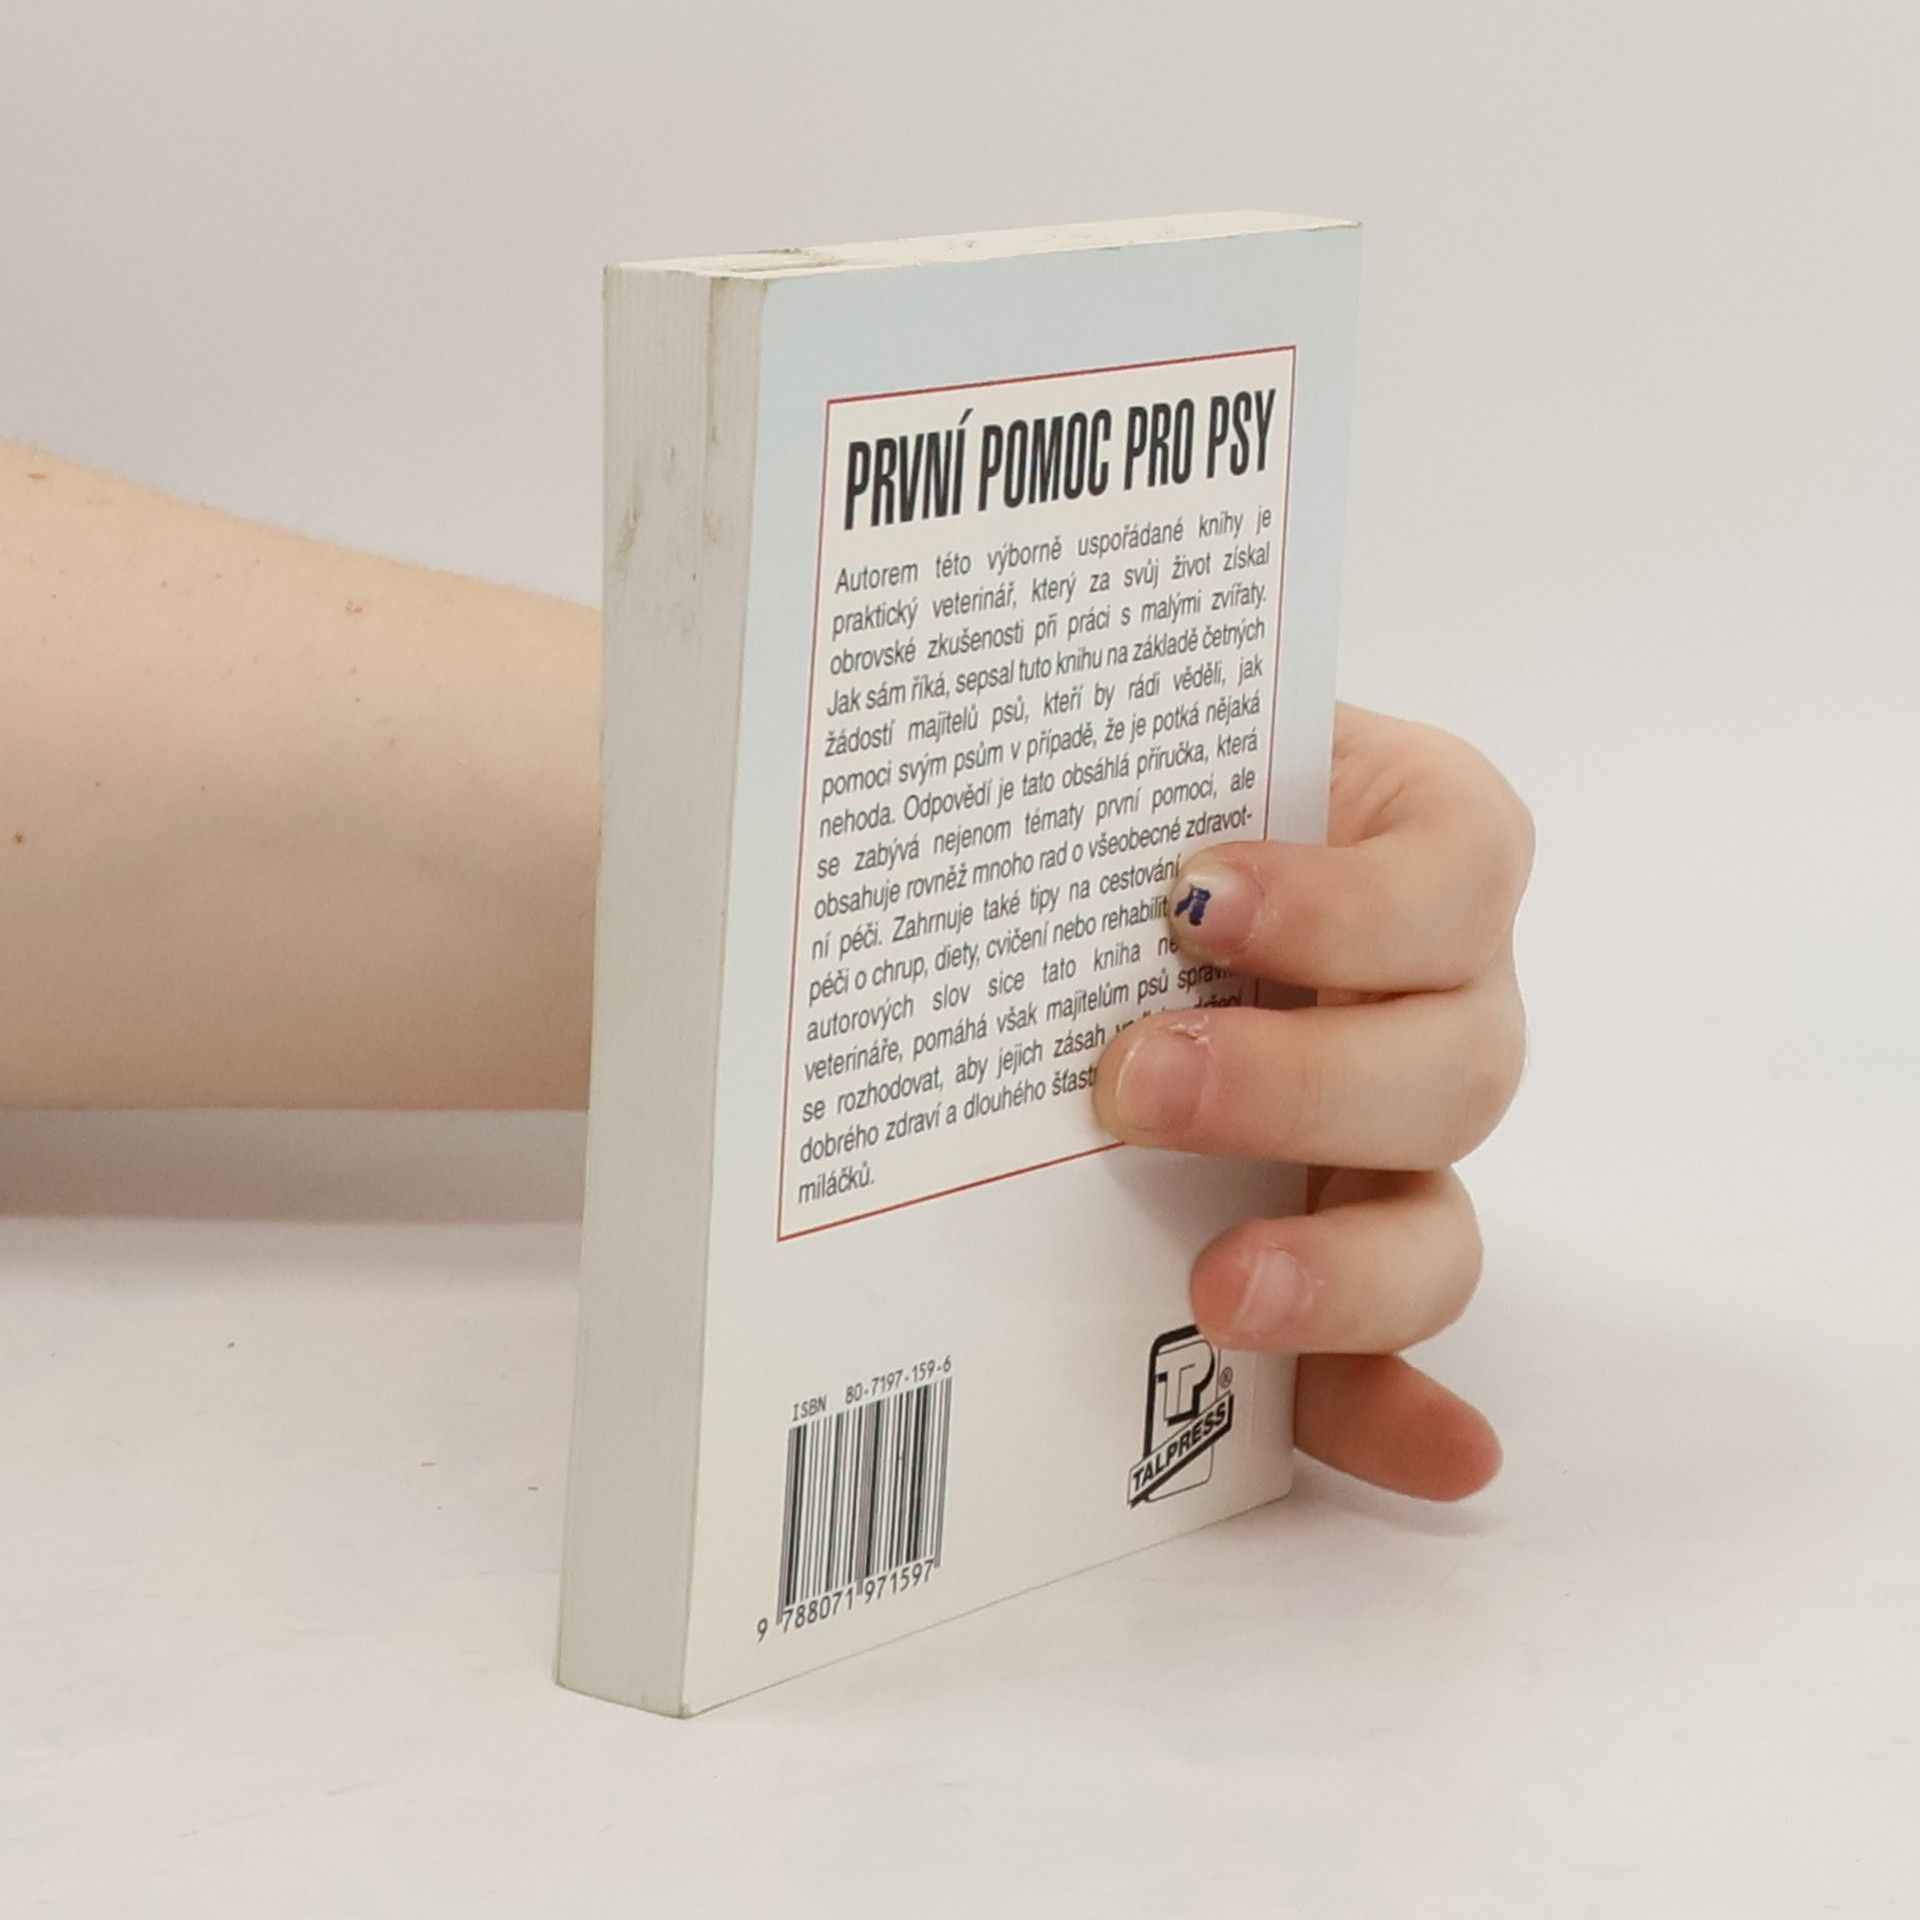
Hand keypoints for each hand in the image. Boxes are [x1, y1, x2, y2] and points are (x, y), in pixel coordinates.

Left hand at [1092, 704, 1531, 1498]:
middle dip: (1299, 1083)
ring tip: (1220, 1284)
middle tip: (1134, 1080)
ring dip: (1344, 1265)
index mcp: (1406, 845)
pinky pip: (1401, 1346)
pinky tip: (1434, 1454)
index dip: (1351, 900)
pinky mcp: (1341, 1251)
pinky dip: (1407, 1401)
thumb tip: (907, 740)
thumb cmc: (1127, 796)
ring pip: (1439, 1218)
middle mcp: (1431, 999)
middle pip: (1456, 1063)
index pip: (1455, 865)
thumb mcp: (1129, 754)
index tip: (1195, 896)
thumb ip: (1091, 766)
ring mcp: (1394, 1141)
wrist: (1103, 863)